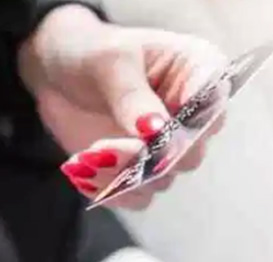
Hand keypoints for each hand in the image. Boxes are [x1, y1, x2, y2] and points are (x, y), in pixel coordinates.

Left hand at [18, 6, 228, 208]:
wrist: (58, 75)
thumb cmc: (91, 53)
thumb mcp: (109, 62)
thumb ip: (133, 96)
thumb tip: (157, 132)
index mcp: (198, 72)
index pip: (213, 105)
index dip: (186, 126)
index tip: (150, 130)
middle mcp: (190, 115)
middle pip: (190, 154)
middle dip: (145, 158)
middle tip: (102, 148)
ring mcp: (166, 147)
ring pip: (160, 180)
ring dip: (120, 175)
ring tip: (85, 156)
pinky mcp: (140, 172)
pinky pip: (136, 197)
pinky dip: (109, 190)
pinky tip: (82, 169)